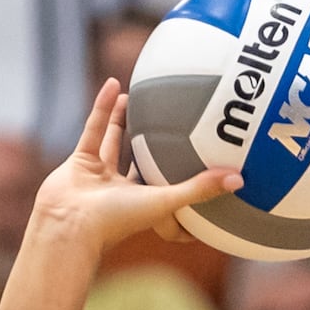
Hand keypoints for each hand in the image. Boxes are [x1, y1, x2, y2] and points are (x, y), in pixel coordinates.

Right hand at [28, 80, 240, 266]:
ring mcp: (98, 177)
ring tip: (139, 96)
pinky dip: (103, 107)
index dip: (181, 176)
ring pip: (114, 142)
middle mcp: (122, 191)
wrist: (69, 225)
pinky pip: (94, 129)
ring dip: (124, 120)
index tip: (198, 158)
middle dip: (152, 143)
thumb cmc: (118, 221)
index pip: (168, 189)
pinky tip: (115, 84)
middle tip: (169, 120)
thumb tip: (240, 179)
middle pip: (141, 163)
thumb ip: (200, 189)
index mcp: (146, 204)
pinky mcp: (78, 162)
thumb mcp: (165, 201)